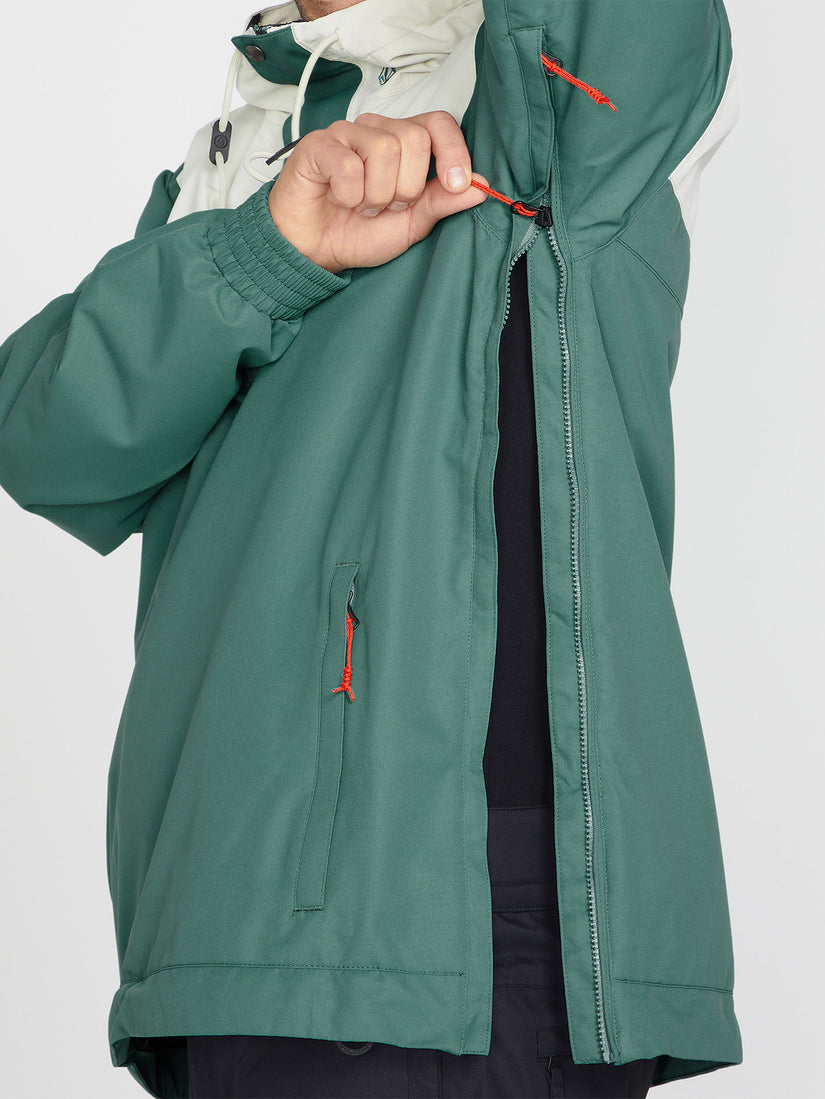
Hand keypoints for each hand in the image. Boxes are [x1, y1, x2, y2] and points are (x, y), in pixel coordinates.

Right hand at [267, 110, 488, 273]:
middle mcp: (376, 130)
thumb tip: (481, 186)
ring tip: (360, 206)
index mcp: (403, 143)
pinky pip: (349, 166)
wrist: (314, 251)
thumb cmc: (359, 233)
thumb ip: (443, 203)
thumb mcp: (412, 224)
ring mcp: (346, 134)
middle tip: (385, 206)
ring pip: (383, 151)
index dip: (453, 151)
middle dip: (406, 187)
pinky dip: (349, 195)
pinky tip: (339, 199)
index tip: (456, 184)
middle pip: (414, 139)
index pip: (438, 123)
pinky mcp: (318, 145)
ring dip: (375, 195)